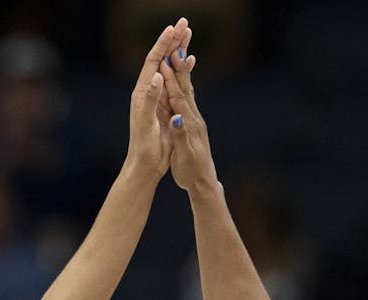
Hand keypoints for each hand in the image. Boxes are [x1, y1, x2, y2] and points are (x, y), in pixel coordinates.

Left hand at [125, 19, 190, 177]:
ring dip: (177, 50)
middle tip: (184, 22)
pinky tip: (190, 61)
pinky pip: (174, 81)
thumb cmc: (144, 148)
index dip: (162, 44)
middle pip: (160, 60)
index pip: (152, 61)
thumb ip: (150, 99)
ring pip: (168, 68)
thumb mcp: (146, 123)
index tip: (173, 28)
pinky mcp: (164, 107)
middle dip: (172, 41)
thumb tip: (157, 75)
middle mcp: (148, 92)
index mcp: (142, 93)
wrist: (144, 166)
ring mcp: (156, 99)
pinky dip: (182, 68)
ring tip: (187, 34)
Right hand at [158, 35, 217, 192]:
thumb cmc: (191, 172)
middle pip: (185, 88)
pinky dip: (182, 85)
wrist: (204, 183)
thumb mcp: (183, 156)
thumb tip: (176, 117)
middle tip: (173, 47)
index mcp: (189, 125)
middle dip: (178, 67)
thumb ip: (179, 135)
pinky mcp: (194, 124)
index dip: (170, 79)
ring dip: (181, 72)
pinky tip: (181, 79)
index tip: (162, 60)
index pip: (178, 97)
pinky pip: (187, 99)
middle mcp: (194, 119)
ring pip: (187, 91)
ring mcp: (196, 120)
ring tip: (178, 54)